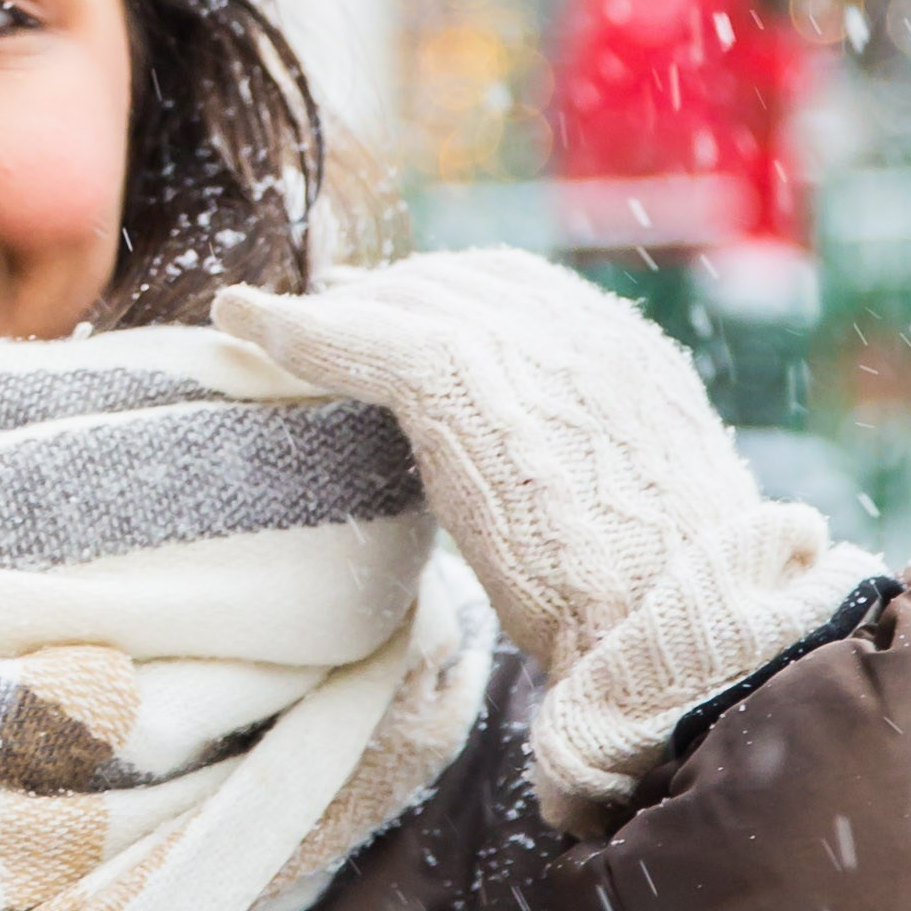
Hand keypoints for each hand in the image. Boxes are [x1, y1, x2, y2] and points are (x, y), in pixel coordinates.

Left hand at [214, 249, 877, 826]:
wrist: (669, 628)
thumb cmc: (661, 611)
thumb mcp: (644, 514)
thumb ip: (599, 473)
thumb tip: (568, 494)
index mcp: (630, 359)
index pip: (522, 291)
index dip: (448, 295)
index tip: (395, 308)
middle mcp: (579, 334)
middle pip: (458, 282)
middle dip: (386, 293)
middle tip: (321, 308)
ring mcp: (523, 349)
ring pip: (405, 303)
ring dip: (333, 310)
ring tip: (265, 321)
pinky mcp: (460, 382)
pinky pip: (361, 339)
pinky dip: (294, 328)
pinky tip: (241, 323)